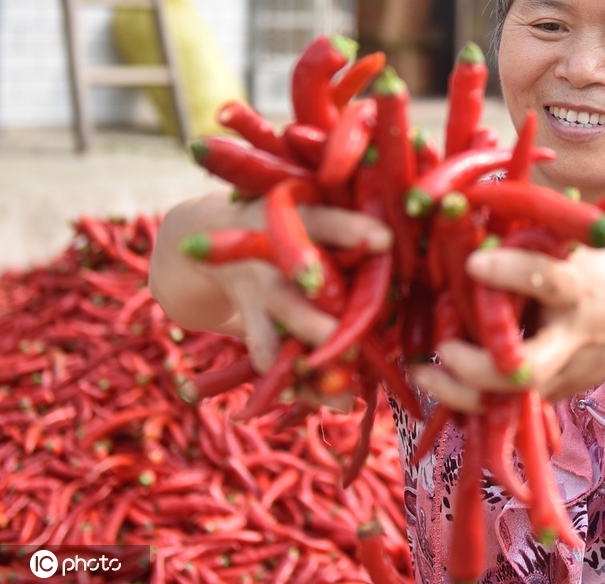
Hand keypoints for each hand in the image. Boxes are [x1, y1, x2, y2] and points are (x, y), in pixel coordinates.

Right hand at [151, 189, 391, 382]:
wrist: (208, 238)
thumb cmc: (287, 219)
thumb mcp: (308, 206)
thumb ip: (347, 224)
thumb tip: (393, 242)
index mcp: (289, 221)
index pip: (322, 223)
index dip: (352, 231)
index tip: (385, 241)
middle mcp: (267, 262)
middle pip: (289, 295)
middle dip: (315, 324)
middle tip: (350, 344)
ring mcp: (255, 298)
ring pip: (273, 341)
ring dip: (305, 368)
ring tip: (345, 392)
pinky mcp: (250, 325)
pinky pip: (270, 362)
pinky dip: (300, 387)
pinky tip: (337, 401)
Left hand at [409, 241, 604, 410]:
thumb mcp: (586, 243)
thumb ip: (537, 228)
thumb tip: (473, 195)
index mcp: (580, 286)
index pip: (547, 278)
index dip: (510, 271)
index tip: (473, 261)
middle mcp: (569, 335)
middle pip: (529, 364)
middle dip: (485, 365)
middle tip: (446, 348)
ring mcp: (561, 372)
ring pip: (510, 399)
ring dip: (463, 391)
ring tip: (424, 370)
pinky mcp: (552, 394)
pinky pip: (504, 404)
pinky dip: (467, 396)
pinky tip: (434, 378)